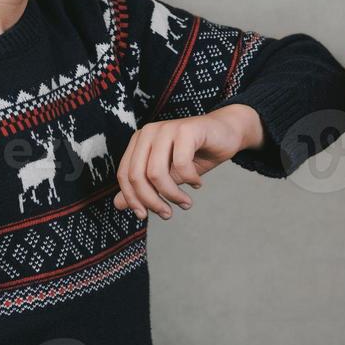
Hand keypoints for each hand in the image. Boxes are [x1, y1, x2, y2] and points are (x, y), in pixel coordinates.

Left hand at [112, 104, 264, 220]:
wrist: (226, 133)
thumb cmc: (195, 154)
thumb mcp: (168, 174)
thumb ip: (144, 187)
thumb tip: (118, 205)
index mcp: (139, 141)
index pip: (125, 174)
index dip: (132, 199)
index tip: (145, 216)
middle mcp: (149, 132)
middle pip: (138, 176)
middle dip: (152, 201)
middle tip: (167, 214)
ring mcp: (167, 128)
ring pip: (157, 173)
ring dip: (172, 194)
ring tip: (186, 202)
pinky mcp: (186, 129)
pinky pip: (181, 164)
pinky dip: (190, 179)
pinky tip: (197, 182)